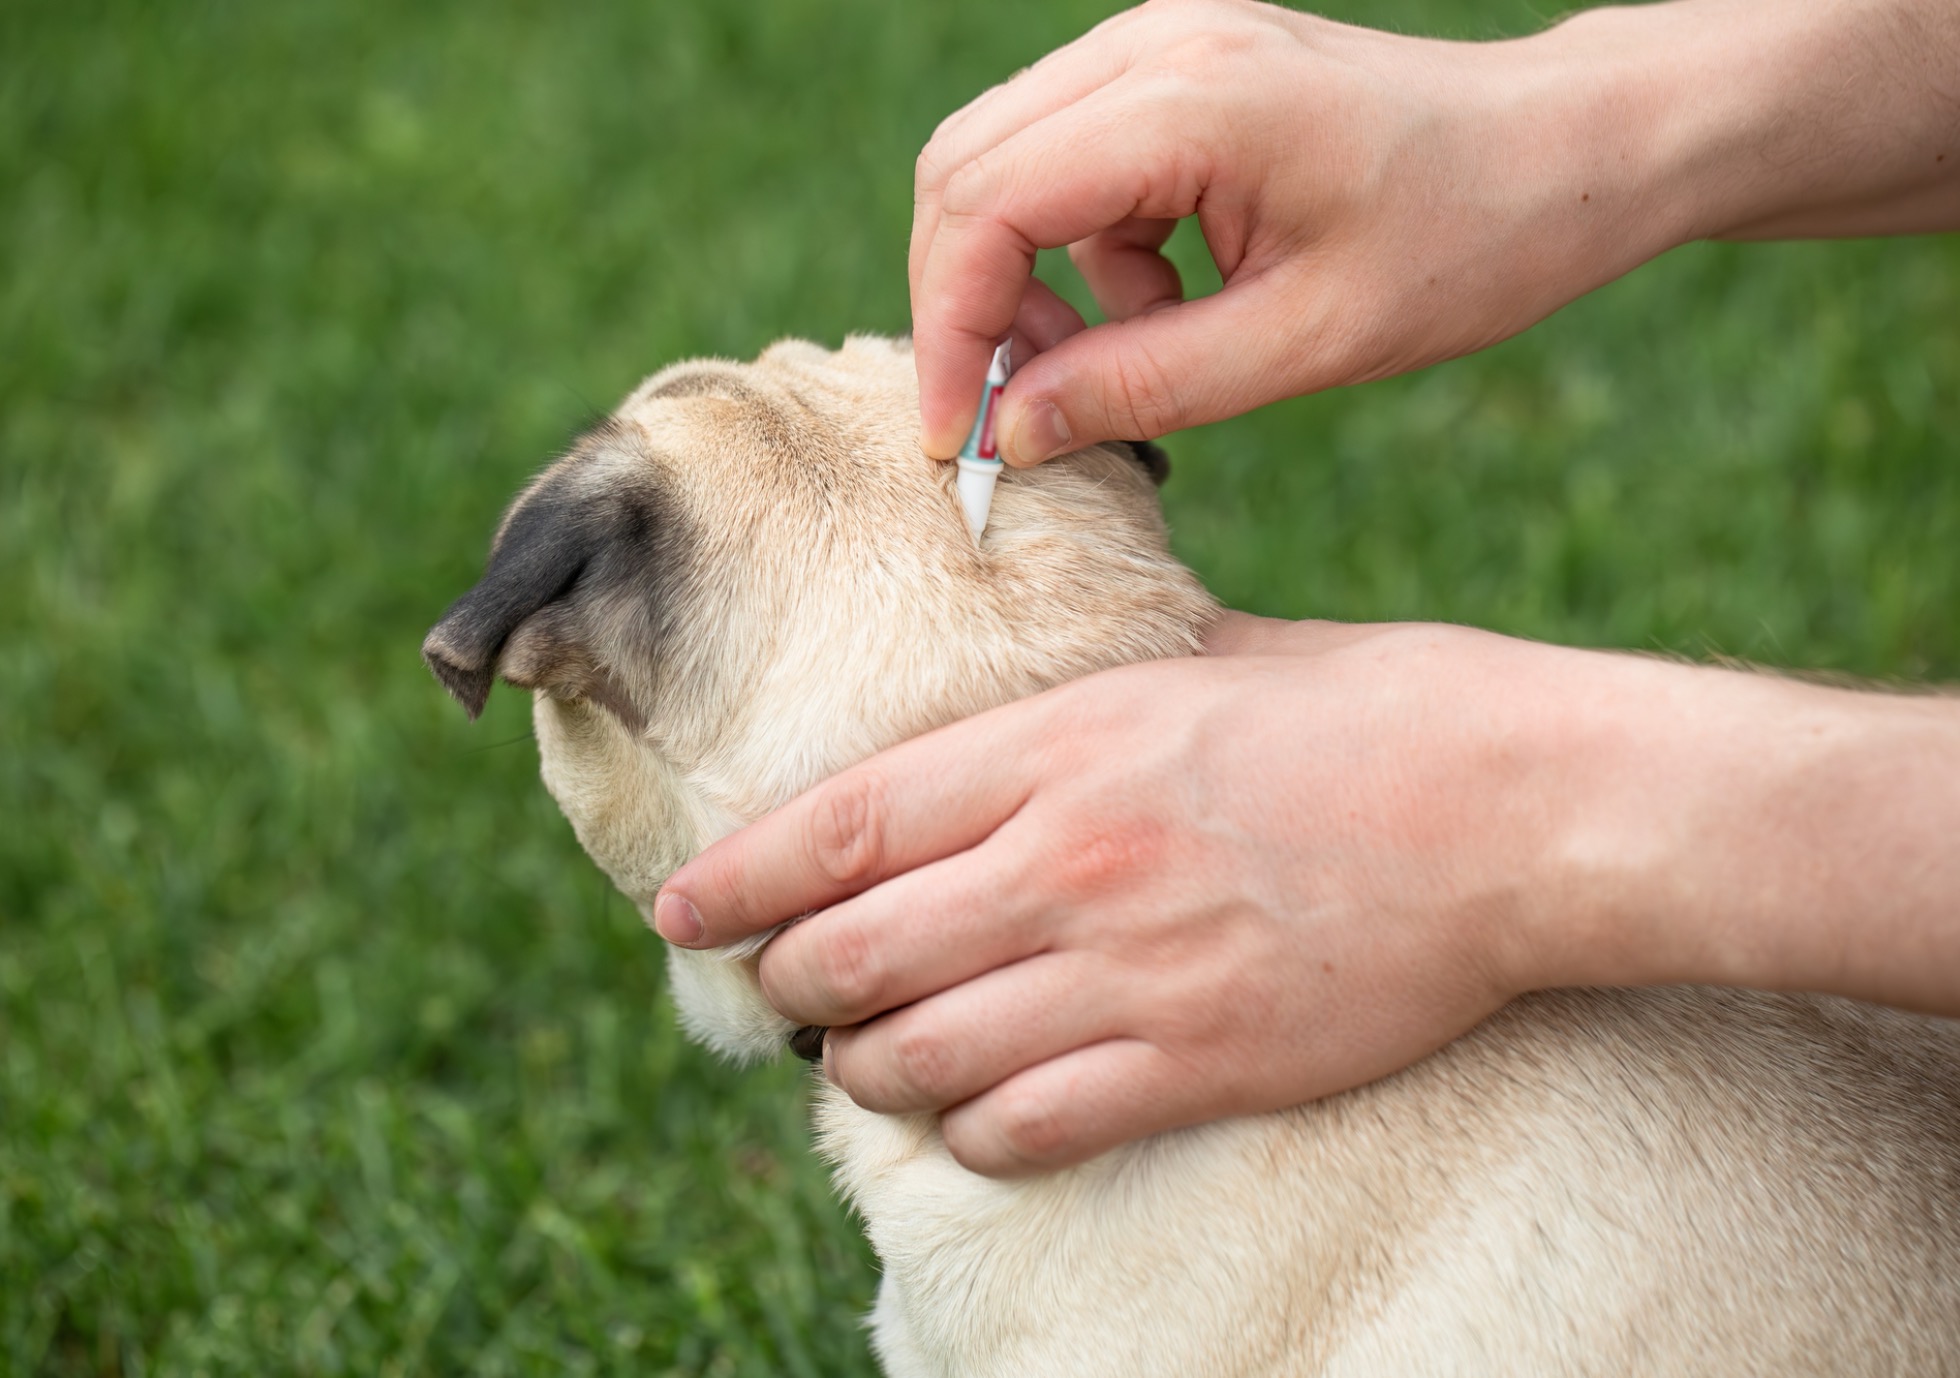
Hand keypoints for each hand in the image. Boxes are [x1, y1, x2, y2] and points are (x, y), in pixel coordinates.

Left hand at [657, 619, 1595, 1173]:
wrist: (1522, 807)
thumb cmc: (1380, 708)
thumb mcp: (1215, 659)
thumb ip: (1103, 688)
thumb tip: (1045, 702)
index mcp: (1060, 744)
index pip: (841, 826)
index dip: (739, 877)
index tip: (683, 907)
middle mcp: (1066, 860)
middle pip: (855, 952)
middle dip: (793, 982)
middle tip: (784, 989)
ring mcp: (1126, 970)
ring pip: (920, 1054)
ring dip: (869, 1066)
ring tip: (866, 1057)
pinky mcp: (1196, 1060)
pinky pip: (1025, 1125)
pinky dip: (972, 1131)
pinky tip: (970, 1118)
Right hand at [912, 0, 1959, 463]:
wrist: (1573, 148)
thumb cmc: (1470, 241)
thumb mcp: (1305, 344)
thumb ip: (1145, 385)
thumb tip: (1011, 431)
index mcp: (1191, 100)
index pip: (984, 205)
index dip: (949, 330)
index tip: (958, 436)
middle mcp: (1156, 45)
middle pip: (964, 168)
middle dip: (969, 302)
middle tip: (1021, 409)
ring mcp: (1165, 42)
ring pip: (1008, 163)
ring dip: (1034, 277)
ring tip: (1135, 351)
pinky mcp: (1181, 65)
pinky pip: (1074, 160)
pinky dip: (1090, 248)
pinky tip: (1175, 296)